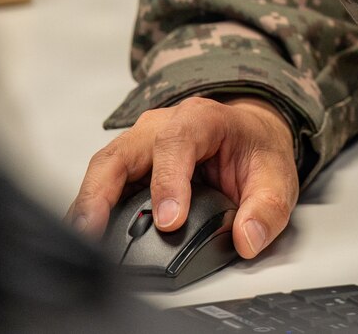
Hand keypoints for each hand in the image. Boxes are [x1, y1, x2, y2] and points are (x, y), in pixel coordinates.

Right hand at [66, 95, 297, 259]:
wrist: (249, 137)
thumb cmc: (256, 151)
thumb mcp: (278, 176)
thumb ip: (268, 207)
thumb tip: (248, 237)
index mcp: (202, 120)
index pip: (177, 142)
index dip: (168, 181)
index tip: (170, 220)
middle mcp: (162, 126)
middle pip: (123, 152)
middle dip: (104, 191)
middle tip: (92, 229)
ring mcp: (140, 144)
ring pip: (104, 167)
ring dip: (88, 202)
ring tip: (80, 237)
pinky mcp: (128, 165)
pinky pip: (103, 182)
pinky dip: (90, 206)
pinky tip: (85, 232)